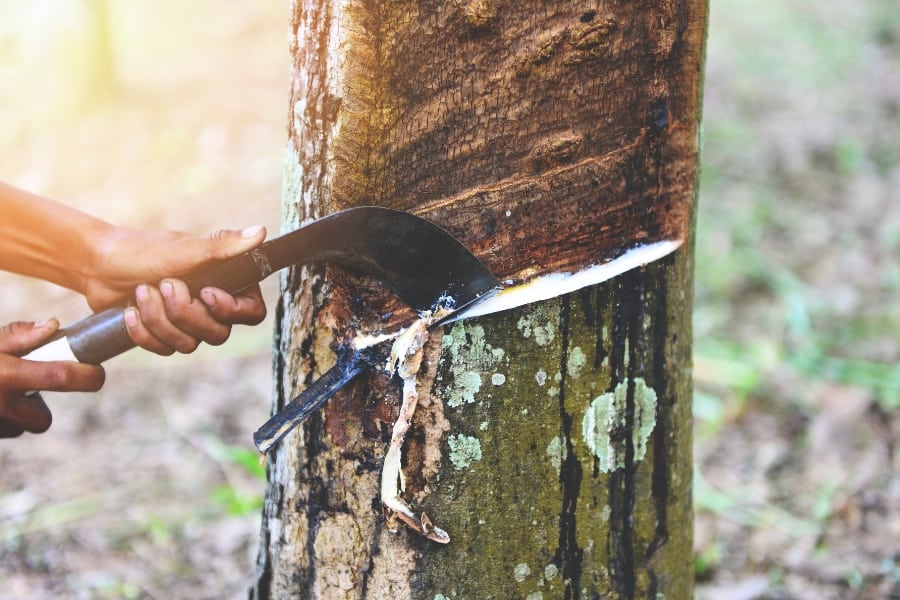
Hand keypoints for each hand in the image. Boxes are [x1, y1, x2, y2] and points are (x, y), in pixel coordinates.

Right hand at [0, 320, 104, 437]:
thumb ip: (15, 336)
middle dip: (38, 407)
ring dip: (16, 415)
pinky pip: (3, 432)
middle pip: (41, 419)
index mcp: (3, 375)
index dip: (87, 376)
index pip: (60, 377)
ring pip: (21, 427)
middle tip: (26, 390)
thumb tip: (53, 326)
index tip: (97, 373)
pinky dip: (0, 420)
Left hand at [84, 226, 268, 355]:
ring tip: (141, 292)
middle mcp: (212, 306)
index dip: (231, 310)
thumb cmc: (143, 251)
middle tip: (164, 284)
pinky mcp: (166, 336)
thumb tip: (261, 232)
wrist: (98, 265)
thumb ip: (223, 246)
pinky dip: (144, 332)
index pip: (252, 312)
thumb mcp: (185, 249)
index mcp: (227, 282)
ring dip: (159, 319)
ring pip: (189, 344)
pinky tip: (130, 312)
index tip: (206, 293)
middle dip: (184, 313)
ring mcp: (189, 324)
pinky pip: (165, 350)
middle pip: (218, 333)